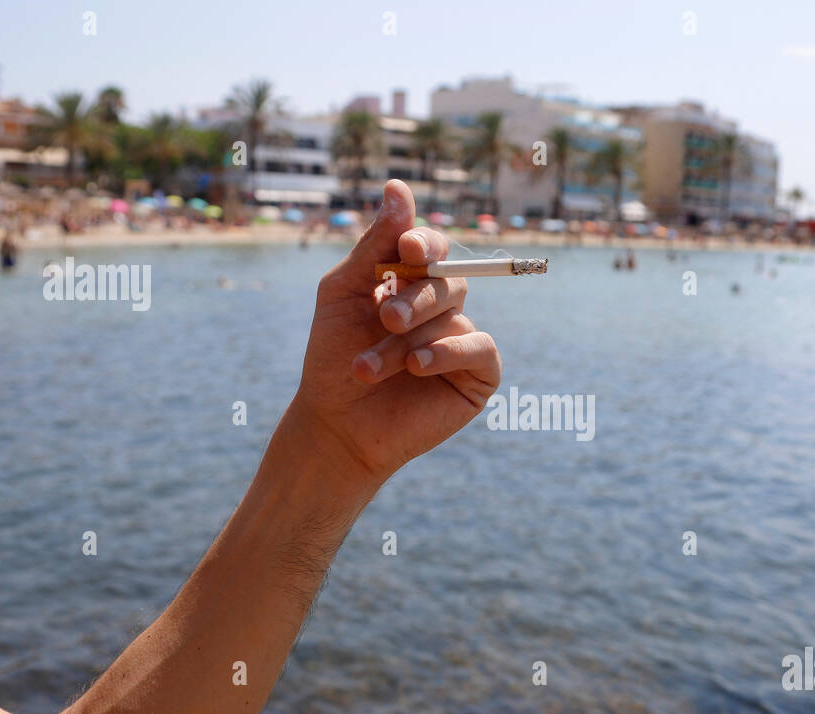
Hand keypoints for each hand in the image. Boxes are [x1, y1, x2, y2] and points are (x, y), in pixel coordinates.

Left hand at [292, 180, 501, 487]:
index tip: (408, 248)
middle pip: (449, 278)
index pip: (433, 247)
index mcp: (410, 281)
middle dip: (415, 297)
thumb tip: (399, 187)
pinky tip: (417, 366)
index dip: (425, 241)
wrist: (335, 425)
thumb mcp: (344, 294)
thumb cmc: (333, 359)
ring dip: (407, 340)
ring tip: (368, 367)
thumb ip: (375, 245)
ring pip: (454, 317)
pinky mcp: (478, 375)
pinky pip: (481, 347)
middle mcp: (441, 307)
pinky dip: (448, 352)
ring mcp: (462, 339)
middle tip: (385, 318)